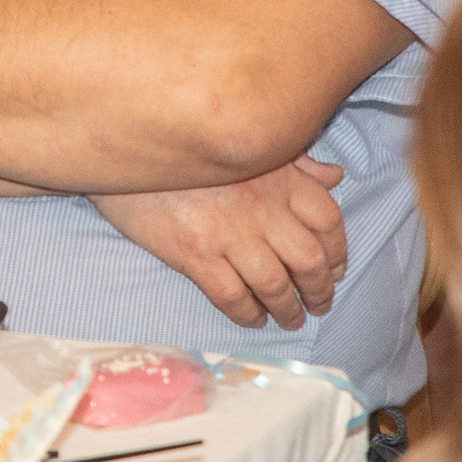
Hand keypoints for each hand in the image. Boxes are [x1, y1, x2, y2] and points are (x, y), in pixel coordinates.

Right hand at [89, 155, 346, 329]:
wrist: (121, 148)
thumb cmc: (185, 147)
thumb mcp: (246, 143)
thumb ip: (295, 162)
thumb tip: (335, 176)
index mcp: (277, 174)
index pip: (328, 218)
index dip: (339, 250)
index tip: (335, 268)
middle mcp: (260, 205)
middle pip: (309, 259)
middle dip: (320, 289)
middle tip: (319, 303)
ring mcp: (227, 232)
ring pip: (275, 285)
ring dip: (289, 309)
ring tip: (290, 319)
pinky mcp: (194, 254)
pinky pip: (232, 295)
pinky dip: (248, 314)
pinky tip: (252, 318)